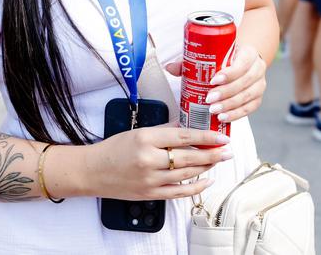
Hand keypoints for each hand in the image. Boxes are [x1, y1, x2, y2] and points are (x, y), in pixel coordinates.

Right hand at [86, 125, 231, 200]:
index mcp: (146, 138)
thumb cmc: (114, 149)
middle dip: (212, 154)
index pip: (183, 137)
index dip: (206, 137)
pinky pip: (178, 192)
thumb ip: (164, 129)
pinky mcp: (149, 194)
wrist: (92, 171)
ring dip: (207, 168)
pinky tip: (207, 180)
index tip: (222, 137)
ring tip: (219, 161)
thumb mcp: (138, 131)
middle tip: (227, 150)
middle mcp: (149, 159)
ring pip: (186, 174)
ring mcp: (149, 179)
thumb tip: (186, 125)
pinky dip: (195, 187)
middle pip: (188, 157)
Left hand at [167, 44, 267, 123]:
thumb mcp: (212, 54)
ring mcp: (260, 85)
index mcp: (248, 53)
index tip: (213, 80)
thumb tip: (170, 67)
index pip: (242, 63)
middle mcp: (257, 68)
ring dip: (230, 106)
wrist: (241, 62)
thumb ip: (192, 60)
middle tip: (209, 99)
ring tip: (214, 111)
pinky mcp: (258, 99)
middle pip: (244, 82)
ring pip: (248, 97)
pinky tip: (223, 118)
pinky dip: (236, 114)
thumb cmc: (225, 58)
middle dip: (226, 92)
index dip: (229, 73)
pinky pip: (249, 109)